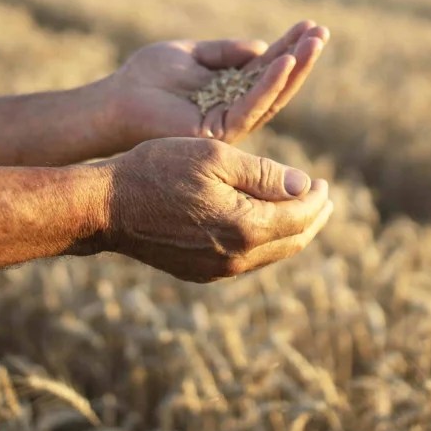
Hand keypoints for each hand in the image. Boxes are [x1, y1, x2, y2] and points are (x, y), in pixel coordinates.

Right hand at [92, 138, 332, 281]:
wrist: (106, 207)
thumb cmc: (158, 170)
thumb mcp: (215, 157)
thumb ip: (264, 174)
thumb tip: (305, 186)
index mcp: (245, 227)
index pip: (300, 216)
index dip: (317, 198)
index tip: (324, 182)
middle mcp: (236, 258)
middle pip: (292, 241)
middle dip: (312, 219)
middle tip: (324, 199)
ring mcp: (217, 271)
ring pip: (271, 254)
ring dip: (291, 232)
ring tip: (301, 211)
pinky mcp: (200, 272)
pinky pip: (247, 260)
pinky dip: (265, 242)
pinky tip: (263, 225)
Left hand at [108, 21, 328, 147]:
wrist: (115, 100)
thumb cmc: (146, 77)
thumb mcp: (191, 53)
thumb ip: (225, 51)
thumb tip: (262, 47)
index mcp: (229, 91)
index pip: (267, 68)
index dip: (289, 47)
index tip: (310, 25)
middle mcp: (234, 109)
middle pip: (277, 84)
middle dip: (301, 58)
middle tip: (322, 32)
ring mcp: (229, 123)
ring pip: (272, 96)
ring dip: (294, 68)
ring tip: (313, 43)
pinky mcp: (218, 131)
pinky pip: (251, 106)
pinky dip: (269, 84)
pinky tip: (284, 62)